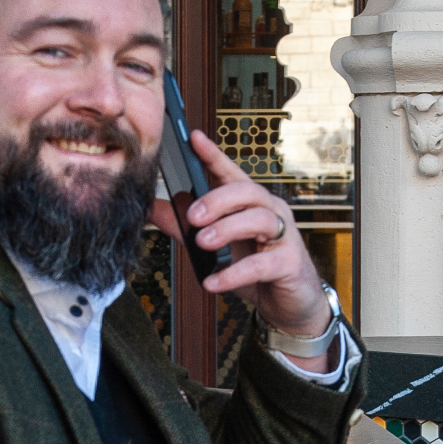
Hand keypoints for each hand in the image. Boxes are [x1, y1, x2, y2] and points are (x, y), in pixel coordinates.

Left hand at [147, 130, 335, 367]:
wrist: (288, 304)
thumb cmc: (255, 270)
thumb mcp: (215, 248)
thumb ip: (185, 228)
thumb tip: (153, 210)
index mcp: (251, 203)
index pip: (230, 173)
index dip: (213, 155)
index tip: (193, 138)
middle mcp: (270, 212)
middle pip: (246, 191)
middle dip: (217, 199)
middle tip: (191, 215)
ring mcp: (284, 236)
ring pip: (259, 219)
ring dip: (227, 229)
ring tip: (202, 242)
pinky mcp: (289, 263)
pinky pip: (261, 264)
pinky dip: (233, 273)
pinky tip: (213, 282)